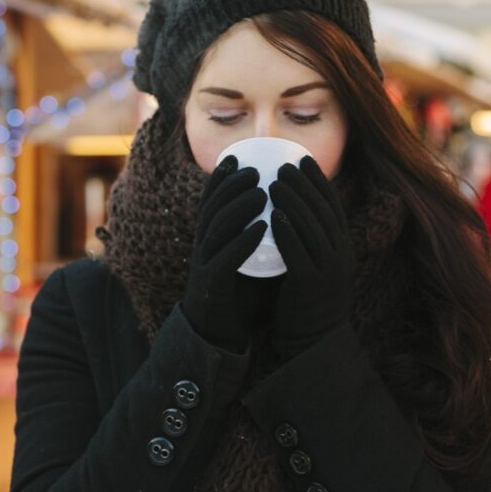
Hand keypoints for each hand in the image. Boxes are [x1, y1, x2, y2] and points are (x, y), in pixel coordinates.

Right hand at [182, 155, 268, 351]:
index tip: (237, 158)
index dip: (220, 178)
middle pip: (211, 209)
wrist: (220, 333)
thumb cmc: (239, 292)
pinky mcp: (210, 286)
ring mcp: (204, 266)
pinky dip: (242, 242)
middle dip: (231, 186)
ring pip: (216, 230)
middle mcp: (202, 247)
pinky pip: (224, 260)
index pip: (209, 201)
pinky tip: (259, 229)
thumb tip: (287, 206)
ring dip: (238, 208)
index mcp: (209, 238)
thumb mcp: (248, 256)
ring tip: (261, 193)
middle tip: (254, 171)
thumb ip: (259, 233)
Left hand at [268, 156, 354, 358]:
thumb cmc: (307, 301)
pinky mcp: (311, 285)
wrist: (314, 343)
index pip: (331, 208)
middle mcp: (340, 257)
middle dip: (304, 185)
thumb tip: (288, 214)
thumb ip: (307, 243)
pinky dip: (288, 232)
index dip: (318, 182)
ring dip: (293, 202)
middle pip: (323, 212)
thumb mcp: (314, 267)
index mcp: (342, 249)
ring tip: (274, 182)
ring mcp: (327, 271)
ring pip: (311, 228)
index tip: (301, 160)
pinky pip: (299, 253)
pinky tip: (274, 216)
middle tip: (284, 165)